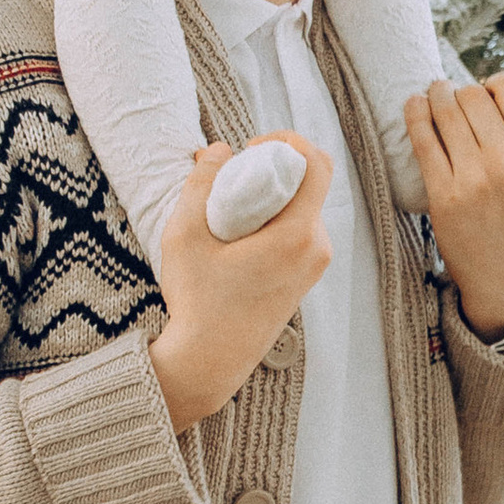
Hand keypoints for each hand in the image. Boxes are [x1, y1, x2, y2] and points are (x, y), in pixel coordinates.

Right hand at [145, 137, 331, 430]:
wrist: (210, 361)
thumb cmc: (197, 301)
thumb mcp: (185, 234)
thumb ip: (201, 183)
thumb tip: (219, 149)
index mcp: (298, 236)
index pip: (318, 164)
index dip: (288, 142)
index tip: (252, 149)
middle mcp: (318, 249)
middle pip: (311, 184)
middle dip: (275, 168)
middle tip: (234, 176)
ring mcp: (315, 266)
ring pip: (304, 207)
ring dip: (273, 195)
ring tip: (231, 207)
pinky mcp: (306, 278)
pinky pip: (300, 230)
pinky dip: (275, 218)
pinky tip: (240, 233)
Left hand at [404, 72, 503, 339]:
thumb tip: (479, 89)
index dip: (491, 85)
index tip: (483, 97)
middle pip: (472, 93)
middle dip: (459, 91)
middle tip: (452, 100)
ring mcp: (475, 178)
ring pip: (445, 109)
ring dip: (435, 95)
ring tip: (433, 96)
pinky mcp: (445, 194)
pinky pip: (423, 140)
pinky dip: (414, 114)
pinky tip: (414, 105)